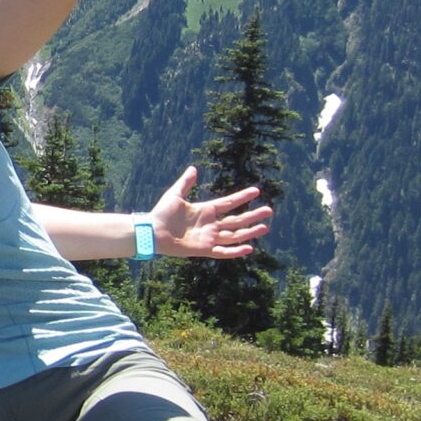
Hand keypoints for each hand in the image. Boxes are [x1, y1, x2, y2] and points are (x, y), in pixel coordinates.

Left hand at [149, 167, 270, 257]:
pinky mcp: (203, 249)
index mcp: (205, 210)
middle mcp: (210, 224)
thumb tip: (194, 168)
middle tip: (269, 210)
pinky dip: (236, 251)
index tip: (256, 191)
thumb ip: (185, 183)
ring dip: (250, 232)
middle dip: (253, 216)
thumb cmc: (161, 213)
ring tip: (265, 227)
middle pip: (236, 220)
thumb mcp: (175, 194)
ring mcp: (208, 238)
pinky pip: (223, 251)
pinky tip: (249, 248)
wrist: (151, 231)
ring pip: (234, 235)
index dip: (242, 197)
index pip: (229, 203)